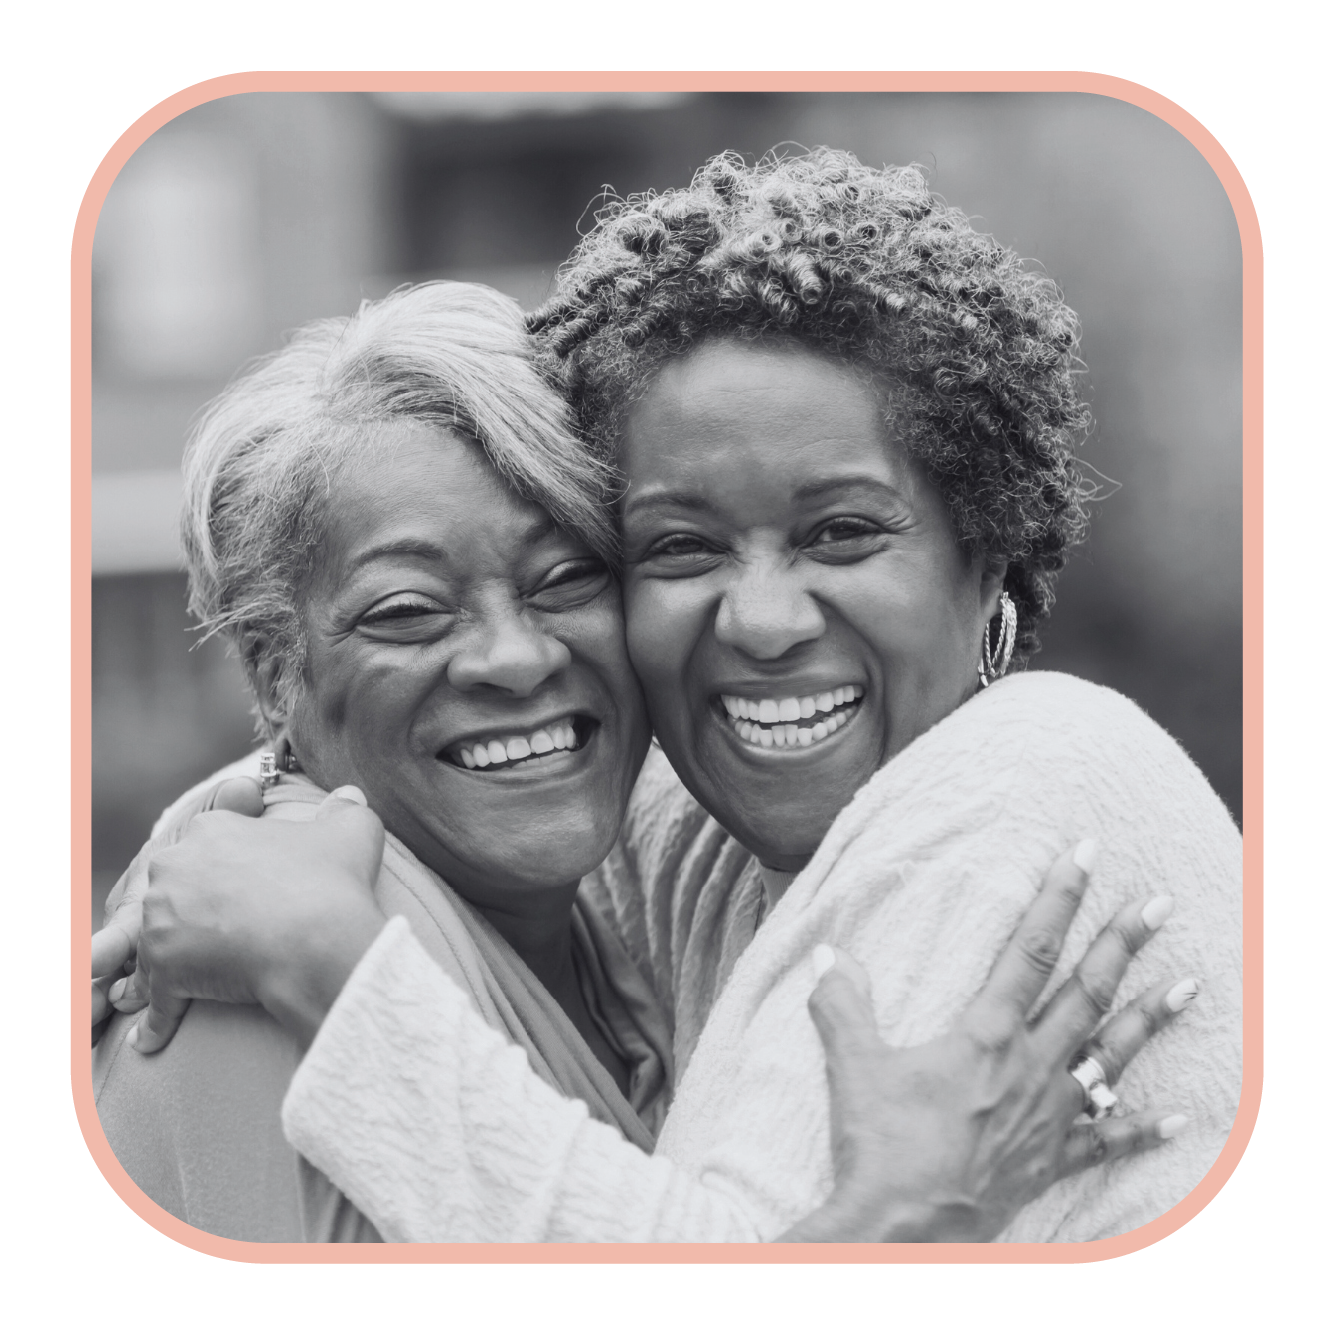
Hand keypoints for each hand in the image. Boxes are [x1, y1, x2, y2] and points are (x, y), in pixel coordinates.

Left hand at [109, 786, 386, 1052]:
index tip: (243, 892)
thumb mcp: (352, 830)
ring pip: (157, 944)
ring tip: (193, 984)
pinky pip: (154, 998)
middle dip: (189, 913)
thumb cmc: (332, 884)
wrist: (319, 942)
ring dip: (170, 964)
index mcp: (212, 830)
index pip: (206, 847)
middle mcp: (175, 868)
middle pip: (173, 892)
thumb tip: (350, 796)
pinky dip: (157, 1018)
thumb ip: (346, 809)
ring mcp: (161, 919)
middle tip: (221, 936)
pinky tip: (154, 1039)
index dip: (226, 871)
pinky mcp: (163, 968)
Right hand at [783, 841, 1196, 1241]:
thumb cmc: (880, 1145)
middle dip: (1124, 944)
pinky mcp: (1049, 1160)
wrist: (902, 1230)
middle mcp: (1030, 1068)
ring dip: (1151, 1020)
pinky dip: (1141, 1128)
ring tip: (1188, 986)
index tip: (1085, 856)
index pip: (1031, 950)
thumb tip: (827, 952)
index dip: (1059, 898)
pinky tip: (1176, 1117)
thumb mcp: (854, 1065)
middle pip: (1087, 993)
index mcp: (986, 1035)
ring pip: (1112, 1057)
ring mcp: (1048, 1116)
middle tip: (1159, 905)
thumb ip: (842, 1003)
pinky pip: (1105, 1140)